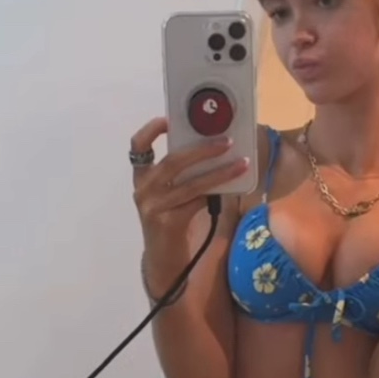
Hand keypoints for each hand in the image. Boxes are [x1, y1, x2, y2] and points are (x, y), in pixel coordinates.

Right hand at [129, 118, 248, 269]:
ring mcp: (153, 206)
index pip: (138, 146)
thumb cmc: (172, 219)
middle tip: (226, 142)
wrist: (164, 258)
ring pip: (190, 184)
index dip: (152, 130)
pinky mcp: (167, 222)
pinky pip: (196, 202)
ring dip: (219, 173)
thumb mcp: (171, 192)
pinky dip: (214, 193)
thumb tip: (216, 147)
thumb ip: (182, 173)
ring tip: (240, 163)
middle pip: (173, 161)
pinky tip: (231, 188)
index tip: (170, 120)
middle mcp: (143, 189)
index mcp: (142, 176)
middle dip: (202, 150)